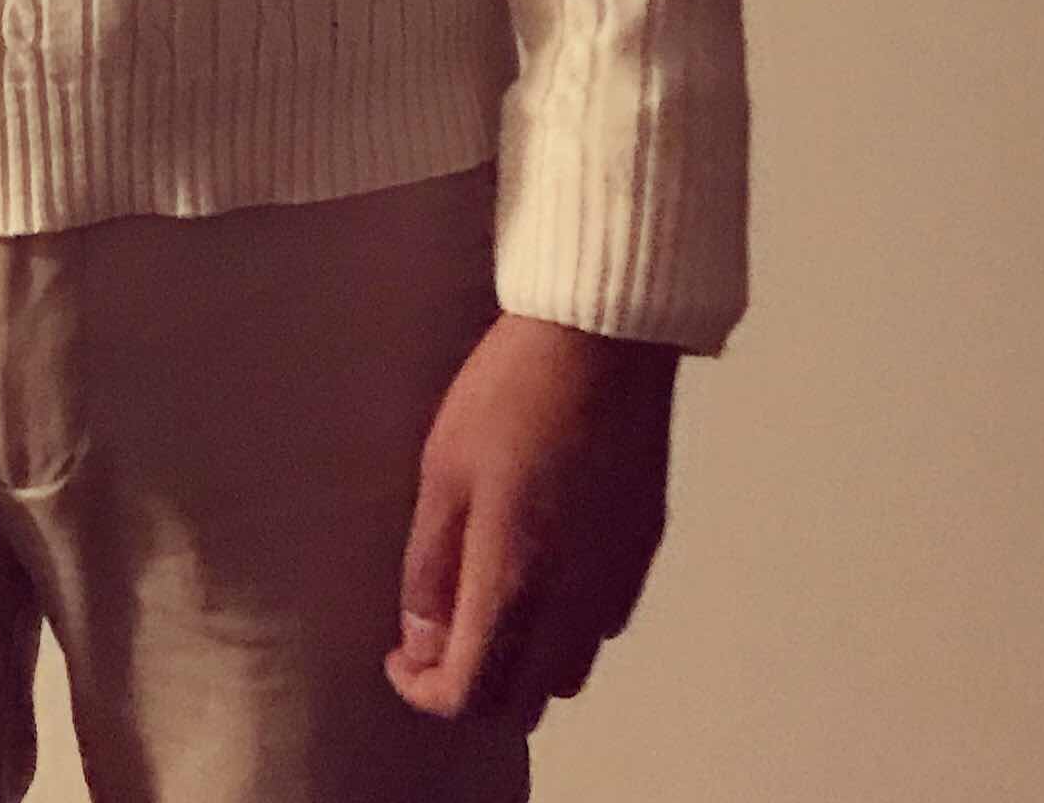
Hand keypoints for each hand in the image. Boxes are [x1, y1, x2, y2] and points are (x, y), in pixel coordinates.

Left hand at [384, 312, 677, 734]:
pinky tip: (541, 565)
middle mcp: (576, 606)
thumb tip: (421, 643)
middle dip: (472, 687)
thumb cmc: (508, 396)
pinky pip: (601, 624)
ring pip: (568, 671)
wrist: (603, 340)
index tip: (399, 656)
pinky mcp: (644, 550)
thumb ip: (431, 568)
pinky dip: (563, 626)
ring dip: (522, 661)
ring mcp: (619, 581)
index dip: (424, 692)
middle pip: (524, 703)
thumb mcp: (443, 472)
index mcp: (517, 588)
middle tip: (437, 634)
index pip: (472, 697)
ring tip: (486, 598)